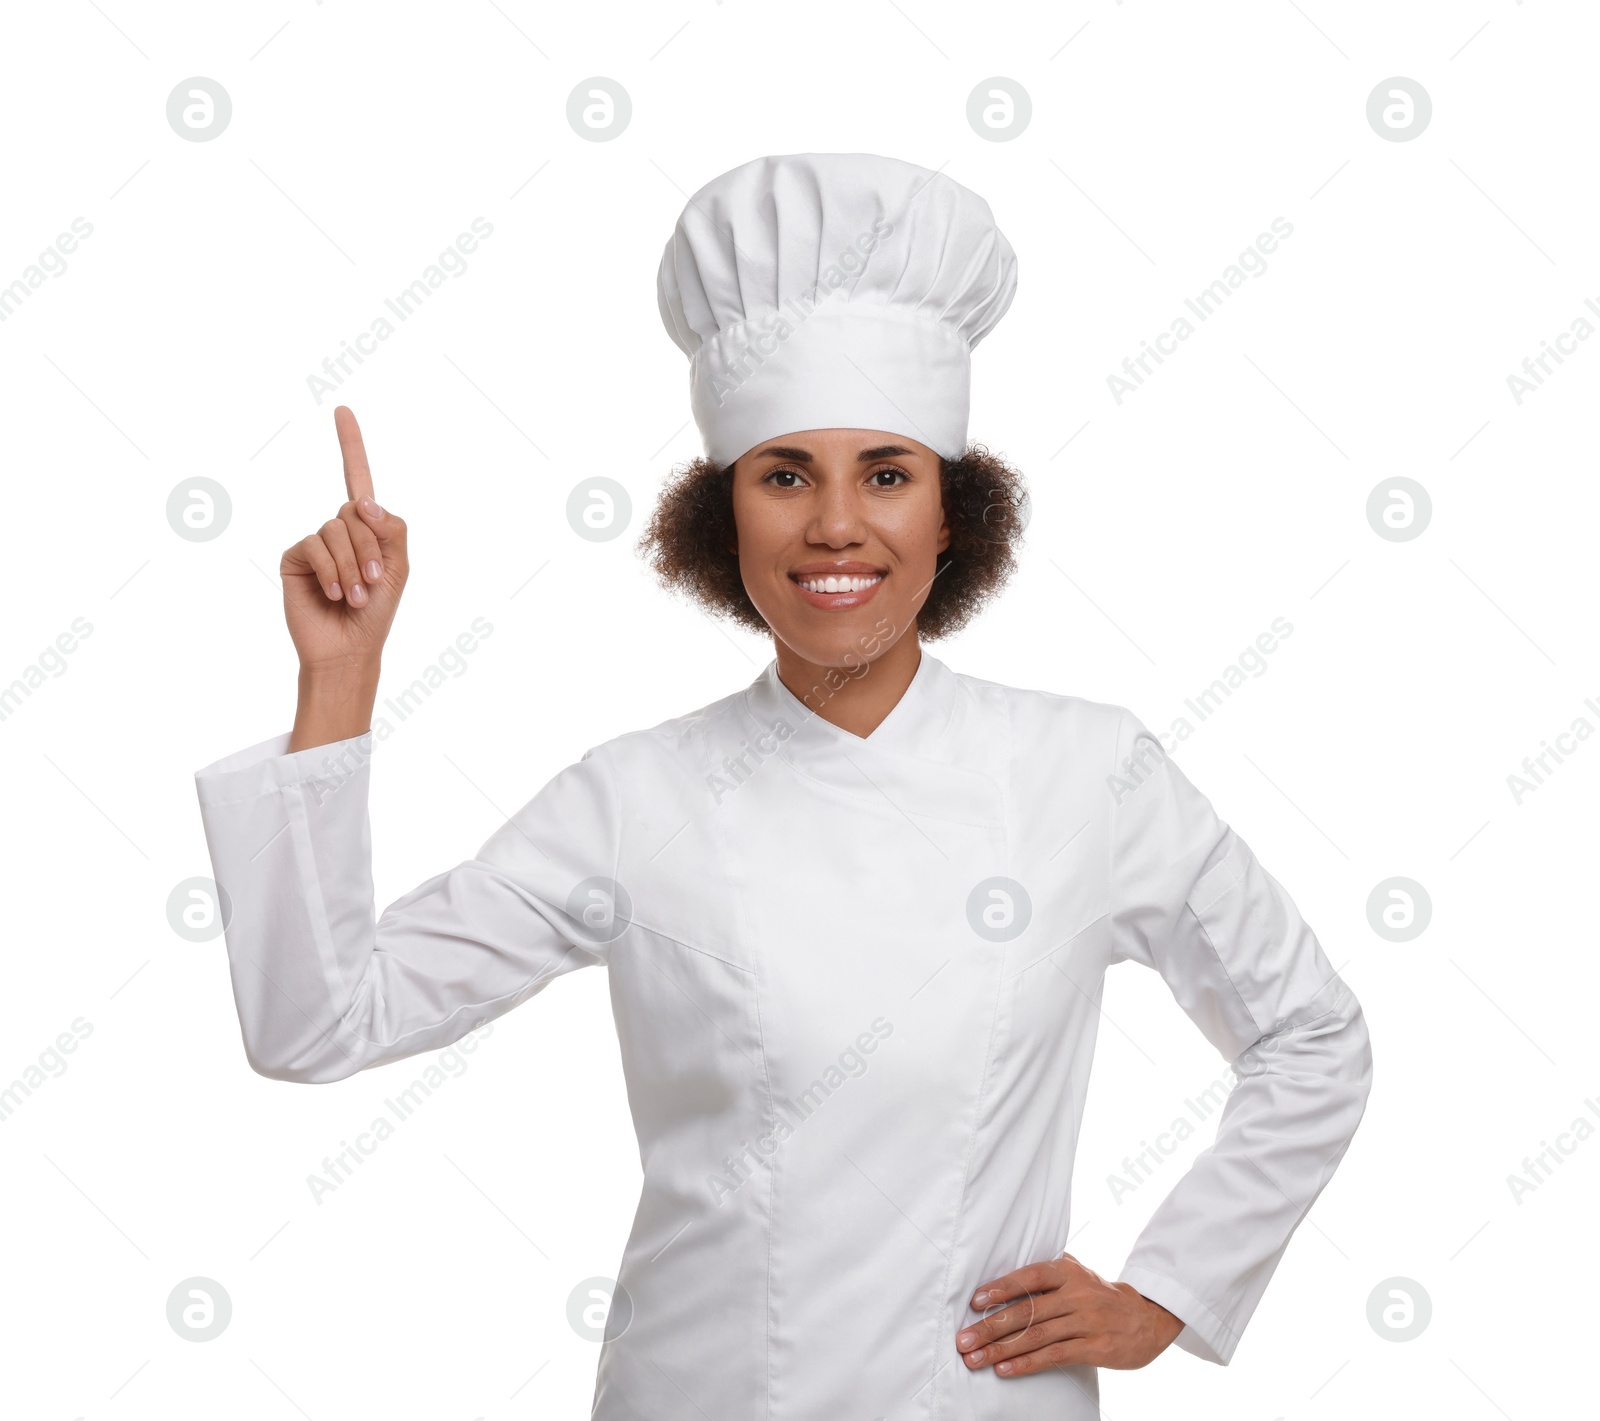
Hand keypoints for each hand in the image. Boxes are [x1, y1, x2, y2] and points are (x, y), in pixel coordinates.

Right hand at [279, 406, 408, 676]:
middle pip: (356, 511)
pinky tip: (337, 593)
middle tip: (374, 582)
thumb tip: (363, 502)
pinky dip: (332, 569)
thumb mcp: (398, 568)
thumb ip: (391, 530)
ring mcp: (315, 542)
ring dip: (353, 564)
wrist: (349, 647)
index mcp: (366, 528)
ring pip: (336, 528)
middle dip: (370, 548)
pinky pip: (314, 544)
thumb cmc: (378, 612)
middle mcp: (338, 529)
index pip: (357, 479)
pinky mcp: (295, 557)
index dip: (351, 444)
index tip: (342, 410)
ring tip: (356, 595)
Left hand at [954, 1253, 1182, 1376]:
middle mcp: (1077, 1294)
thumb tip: (1009, 1266)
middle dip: (991, 1326)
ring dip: (1001, 1349)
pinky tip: (1005, 1369)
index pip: (1029, 1276)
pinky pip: (1054, 1356)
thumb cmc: (1102, 1295)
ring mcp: (1086, 1321)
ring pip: (1036, 1336)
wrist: (1148, 1318)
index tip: (975, 1302)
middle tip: (964, 1339)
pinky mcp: (1094, 1348)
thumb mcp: (1080, 1274)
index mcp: (1069, 1272)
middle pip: (1027, 1310)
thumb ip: (1050, 1271)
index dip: (1001, 1288)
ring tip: (976, 1358)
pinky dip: (1027, 1363)